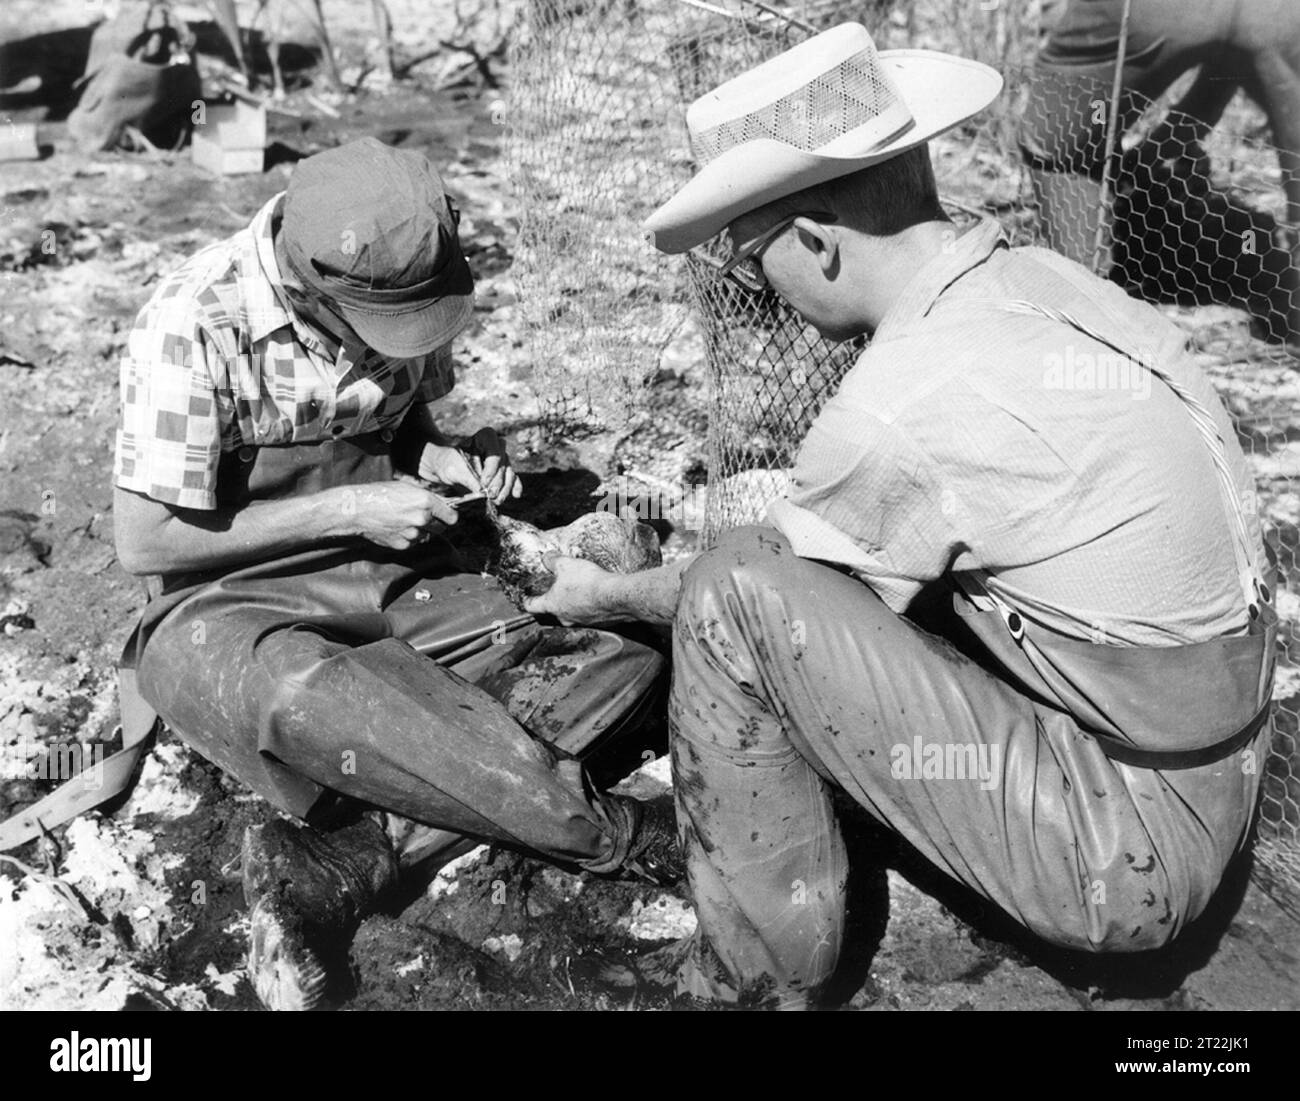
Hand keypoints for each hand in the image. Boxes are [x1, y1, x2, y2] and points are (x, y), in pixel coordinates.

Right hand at [337, 481, 456, 549]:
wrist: (358, 509)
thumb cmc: (380, 494)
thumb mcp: (407, 488)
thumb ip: (426, 497)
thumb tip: (441, 504)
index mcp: (426, 502)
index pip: (452, 517)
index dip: (449, 516)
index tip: (446, 516)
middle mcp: (422, 519)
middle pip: (442, 528)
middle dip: (436, 523)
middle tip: (423, 518)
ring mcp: (413, 534)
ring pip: (427, 536)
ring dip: (422, 531)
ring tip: (406, 521)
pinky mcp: (403, 545)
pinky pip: (413, 542)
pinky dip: (410, 538)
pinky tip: (398, 528)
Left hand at [417, 427, 521, 505]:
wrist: (446, 469)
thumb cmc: (448, 463)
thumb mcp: (453, 469)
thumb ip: (467, 478)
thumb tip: (481, 490)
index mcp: (485, 437)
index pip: (495, 453)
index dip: (491, 469)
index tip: (483, 482)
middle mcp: (497, 447)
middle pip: (503, 465)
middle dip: (498, 482)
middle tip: (490, 495)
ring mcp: (502, 460)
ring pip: (509, 474)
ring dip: (505, 488)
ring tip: (497, 500)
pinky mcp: (503, 473)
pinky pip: (513, 479)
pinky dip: (515, 487)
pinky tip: (516, 494)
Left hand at [523, 555, 615, 624]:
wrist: (615, 596)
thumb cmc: (588, 583)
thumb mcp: (566, 564)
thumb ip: (553, 561)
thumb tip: (547, 557)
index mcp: (552, 605)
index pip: (531, 606)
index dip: (527, 600)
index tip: (527, 597)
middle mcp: (564, 618)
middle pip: (553, 611)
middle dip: (554, 601)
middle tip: (558, 589)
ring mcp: (581, 623)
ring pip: (571, 615)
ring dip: (573, 605)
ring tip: (580, 591)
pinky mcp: (597, 624)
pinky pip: (589, 616)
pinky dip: (590, 607)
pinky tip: (595, 597)